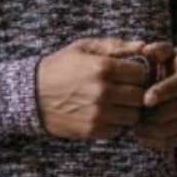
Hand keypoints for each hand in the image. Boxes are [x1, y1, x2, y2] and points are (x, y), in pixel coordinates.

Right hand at [36, 37, 158, 139]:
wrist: (31, 95)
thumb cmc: (60, 67)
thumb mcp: (84, 48)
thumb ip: (116, 46)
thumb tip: (146, 46)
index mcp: (104, 67)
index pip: (143, 74)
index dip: (139, 74)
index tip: (130, 75)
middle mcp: (103, 91)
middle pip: (141, 96)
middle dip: (137, 93)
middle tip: (126, 91)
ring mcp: (98, 113)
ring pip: (133, 116)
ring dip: (128, 111)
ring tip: (116, 104)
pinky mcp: (91, 129)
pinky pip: (118, 130)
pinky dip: (115, 124)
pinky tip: (105, 115)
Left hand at [132, 49, 176, 149]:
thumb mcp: (172, 54)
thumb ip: (159, 50)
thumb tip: (146, 50)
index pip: (176, 87)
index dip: (160, 93)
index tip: (145, 99)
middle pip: (167, 112)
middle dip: (145, 113)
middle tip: (128, 112)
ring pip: (166, 130)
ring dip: (145, 129)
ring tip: (132, 123)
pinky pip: (170, 142)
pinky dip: (152, 140)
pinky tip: (141, 133)